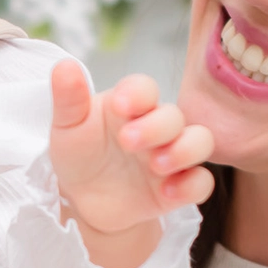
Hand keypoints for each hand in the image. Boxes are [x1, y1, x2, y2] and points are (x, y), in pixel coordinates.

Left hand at [49, 63, 214, 267]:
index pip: (145, 88)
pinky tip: (167, 193)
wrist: (83, 202)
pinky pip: (202, 182)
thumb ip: (68, 99)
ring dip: (185, 150)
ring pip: (201, 141)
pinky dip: (191, 185)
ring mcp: (171, 156)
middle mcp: (156, 127)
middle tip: (127, 142)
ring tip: (156, 165)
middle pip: (174, 115)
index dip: (138, 94)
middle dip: (157, 127)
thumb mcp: (67, 128)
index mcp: (129, 105)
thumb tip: (65, 65)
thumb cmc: (79, 156)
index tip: (120, 106)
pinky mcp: (179, 187)